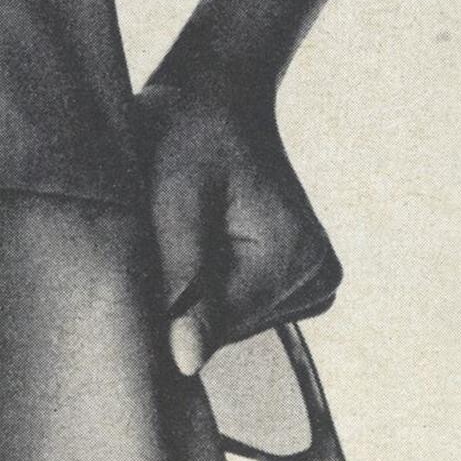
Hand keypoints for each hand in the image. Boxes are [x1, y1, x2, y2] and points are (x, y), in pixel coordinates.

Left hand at [131, 64, 339, 379]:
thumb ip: (183, 280)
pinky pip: (243, 304)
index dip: (168, 309)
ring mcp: (316, 283)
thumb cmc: (190, 134)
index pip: (218, 328)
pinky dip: (216, 280)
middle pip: (227, 327)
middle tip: (164, 235)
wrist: (221, 99)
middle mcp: (319, 279)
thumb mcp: (173, 197)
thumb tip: (186, 361)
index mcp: (295, 260)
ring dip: (199, 285)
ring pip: (232, 318)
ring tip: (188, 228)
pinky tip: (208, 238)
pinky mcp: (302, 280)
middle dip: (185, 293)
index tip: (141, 272)